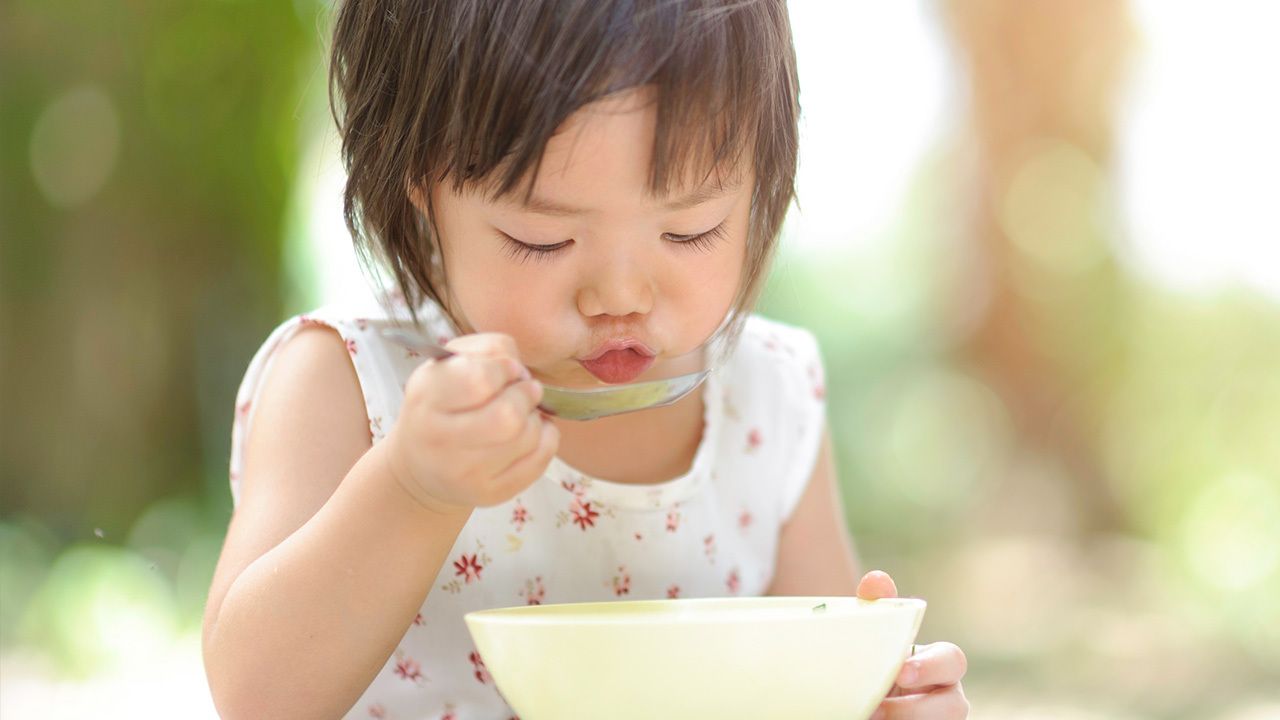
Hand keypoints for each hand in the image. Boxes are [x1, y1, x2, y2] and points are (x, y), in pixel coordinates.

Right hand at [385, 332, 558, 515]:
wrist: (421, 466)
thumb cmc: (442, 404)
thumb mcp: (450, 364)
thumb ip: (488, 350)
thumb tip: (520, 371)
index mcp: (427, 397)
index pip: (479, 380)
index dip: (504, 369)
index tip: (508, 369)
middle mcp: (438, 440)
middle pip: (508, 416)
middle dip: (526, 395)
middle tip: (524, 390)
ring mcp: (464, 473)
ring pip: (527, 437)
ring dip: (535, 417)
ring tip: (522, 413)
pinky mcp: (489, 493)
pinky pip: (540, 460)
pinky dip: (546, 438)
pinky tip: (531, 432)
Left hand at [857, 571, 969, 718]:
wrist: (860, 696)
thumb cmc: (875, 663)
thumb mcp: (875, 638)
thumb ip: (877, 609)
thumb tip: (876, 580)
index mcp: (938, 665)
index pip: (952, 660)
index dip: (930, 666)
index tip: (901, 671)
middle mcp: (945, 696)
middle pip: (954, 706)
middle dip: (918, 709)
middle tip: (877, 709)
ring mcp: (937, 719)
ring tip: (869, 718)